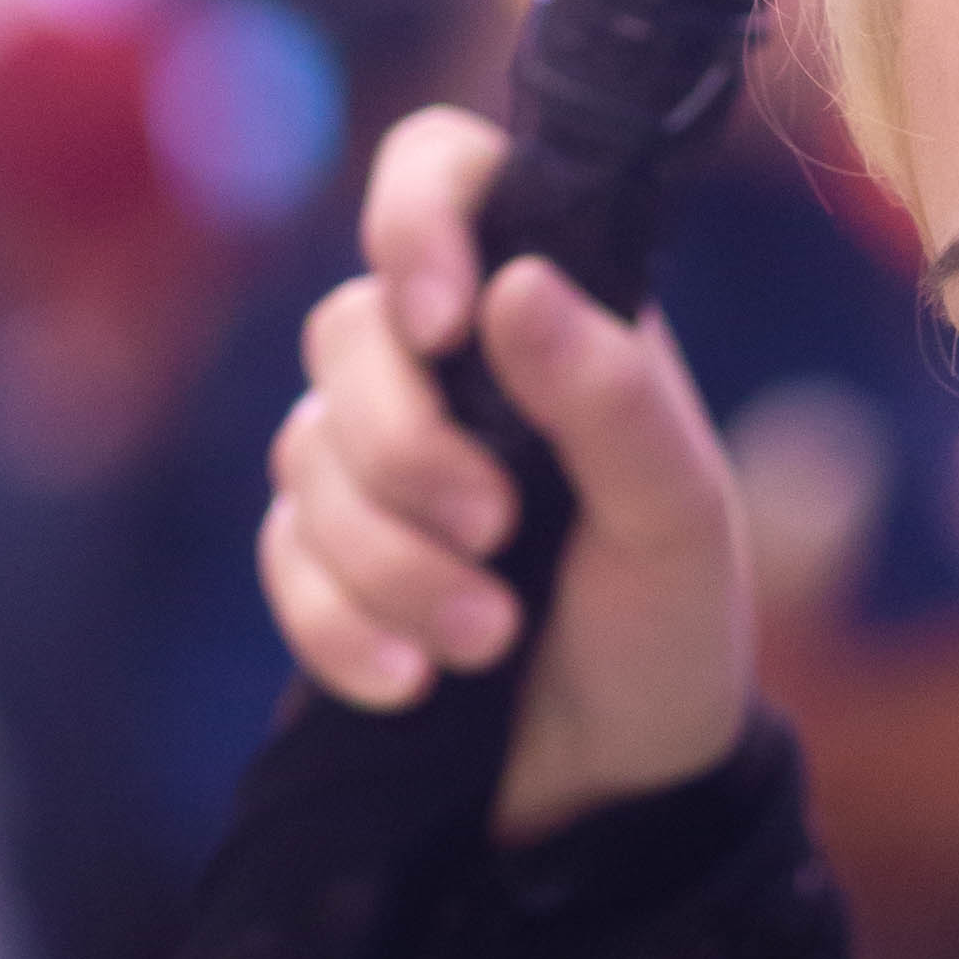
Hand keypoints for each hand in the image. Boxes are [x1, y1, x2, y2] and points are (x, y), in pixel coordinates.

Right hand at [260, 105, 755, 839]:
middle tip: (497, 530)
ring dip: (393, 561)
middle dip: (408, 445)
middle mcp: (446, 367)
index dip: (416, 215)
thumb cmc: (669, 629)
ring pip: (305, 454)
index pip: (443, 173)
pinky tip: (415, 682)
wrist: (621, 784)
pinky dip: (343, 625)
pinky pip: (282, 559)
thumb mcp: (676, 518)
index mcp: (545, 313)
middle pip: (346, 332)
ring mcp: (374, 461)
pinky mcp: (327, 560)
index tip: (444, 316)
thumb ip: (614, 398)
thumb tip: (517, 284)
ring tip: (488, 639)